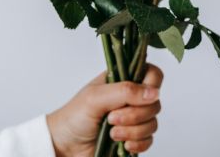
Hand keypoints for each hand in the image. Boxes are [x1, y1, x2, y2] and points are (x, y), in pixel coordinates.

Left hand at [47, 64, 162, 155]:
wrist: (65, 147)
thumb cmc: (74, 116)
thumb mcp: (96, 97)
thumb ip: (125, 91)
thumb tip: (154, 93)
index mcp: (123, 79)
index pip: (152, 74)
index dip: (152, 85)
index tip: (140, 96)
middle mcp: (131, 97)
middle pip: (155, 102)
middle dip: (135, 114)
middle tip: (112, 118)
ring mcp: (134, 118)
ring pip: (153, 122)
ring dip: (133, 131)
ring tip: (112, 133)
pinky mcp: (134, 138)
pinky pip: (149, 141)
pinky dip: (138, 144)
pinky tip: (122, 145)